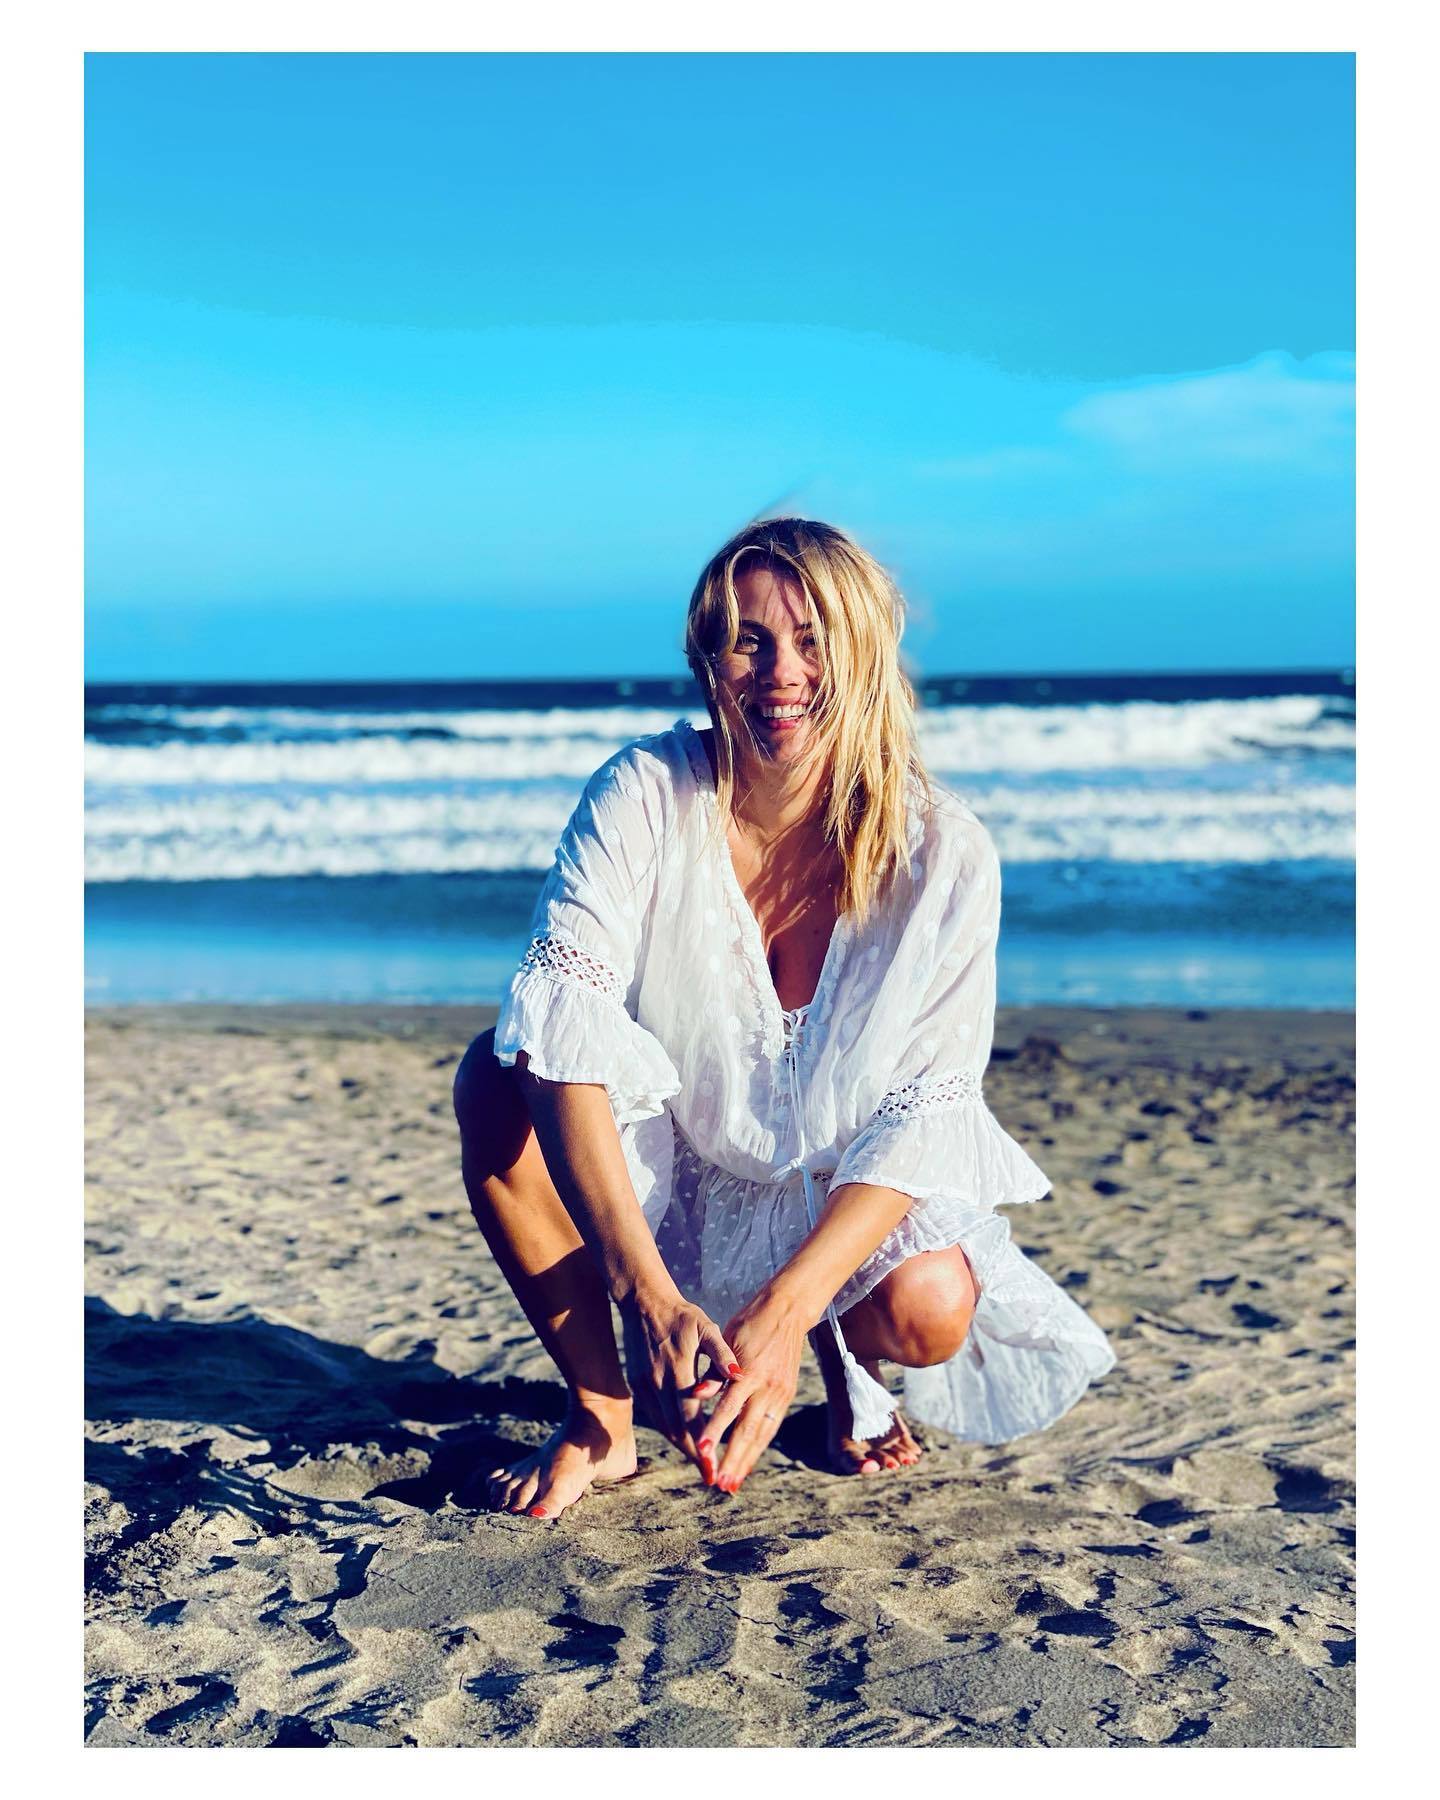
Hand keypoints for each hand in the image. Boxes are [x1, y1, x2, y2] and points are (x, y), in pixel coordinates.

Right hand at [618, 1286, 740, 1475]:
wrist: (644, 1303)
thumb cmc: (681, 1315)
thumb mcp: (706, 1328)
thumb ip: (722, 1353)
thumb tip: (739, 1374)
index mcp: (678, 1372)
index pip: (692, 1420)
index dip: (704, 1446)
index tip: (716, 1468)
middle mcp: (658, 1385)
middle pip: (677, 1430)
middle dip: (695, 1455)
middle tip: (712, 1476)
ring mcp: (645, 1387)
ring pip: (663, 1426)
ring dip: (681, 1446)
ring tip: (700, 1463)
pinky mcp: (637, 1385)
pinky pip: (654, 1416)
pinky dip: (668, 1431)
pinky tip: (682, 1438)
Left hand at [699, 1292, 807, 1491]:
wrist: (788, 1311)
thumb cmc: (749, 1323)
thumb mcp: (726, 1340)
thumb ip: (714, 1372)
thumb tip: (697, 1395)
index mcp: (748, 1371)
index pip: (728, 1407)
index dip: (714, 1431)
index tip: (701, 1451)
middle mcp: (767, 1386)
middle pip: (747, 1429)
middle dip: (733, 1459)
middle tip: (720, 1483)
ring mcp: (780, 1393)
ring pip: (762, 1434)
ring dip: (746, 1461)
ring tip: (732, 1483)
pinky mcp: (786, 1395)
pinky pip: (771, 1427)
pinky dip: (758, 1447)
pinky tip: (747, 1462)